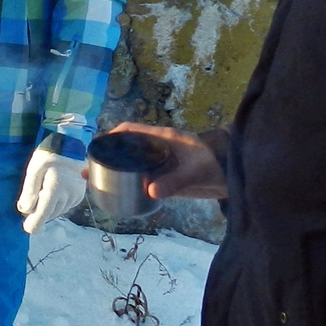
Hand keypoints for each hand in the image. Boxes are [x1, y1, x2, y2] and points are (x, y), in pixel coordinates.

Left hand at [17, 148, 85, 233]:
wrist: (71, 145)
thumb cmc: (49, 155)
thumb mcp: (34, 169)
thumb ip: (29, 190)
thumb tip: (25, 210)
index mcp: (55, 188)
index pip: (44, 213)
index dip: (35, 223)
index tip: (28, 229)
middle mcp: (68, 195)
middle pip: (50, 214)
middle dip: (39, 213)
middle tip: (29, 204)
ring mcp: (76, 196)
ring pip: (57, 211)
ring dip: (48, 208)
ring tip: (41, 194)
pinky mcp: (80, 195)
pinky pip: (65, 206)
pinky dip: (56, 204)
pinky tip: (52, 193)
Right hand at [106, 122, 227, 199]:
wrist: (237, 174)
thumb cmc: (217, 162)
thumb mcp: (196, 171)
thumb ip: (175, 181)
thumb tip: (150, 191)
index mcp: (163, 138)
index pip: (131, 130)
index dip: (112, 136)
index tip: (96, 148)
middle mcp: (159, 149)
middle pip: (127, 149)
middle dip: (106, 158)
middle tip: (89, 172)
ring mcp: (162, 164)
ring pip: (133, 165)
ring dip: (115, 172)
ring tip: (96, 184)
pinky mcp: (168, 179)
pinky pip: (143, 180)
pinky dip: (129, 185)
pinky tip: (120, 195)